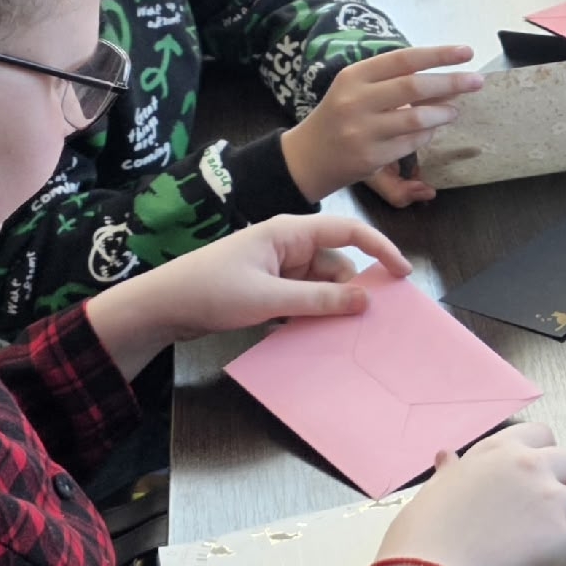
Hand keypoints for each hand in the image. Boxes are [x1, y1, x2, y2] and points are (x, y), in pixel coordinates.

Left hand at [83, 214, 409, 376]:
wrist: (162, 305)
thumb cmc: (210, 290)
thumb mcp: (269, 298)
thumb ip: (319, 299)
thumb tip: (365, 300)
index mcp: (289, 231)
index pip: (349, 231)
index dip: (380, 249)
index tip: (402, 273)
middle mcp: (288, 245)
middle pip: (337, 264)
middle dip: (352, 290)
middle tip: (367, 321)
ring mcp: (278, 267)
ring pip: (321, 286)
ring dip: (328, 307)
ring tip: (333, 333)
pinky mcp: (269, 288)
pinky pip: (303, 299)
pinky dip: (309, 314)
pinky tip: (306, 334)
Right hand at [281, 45, 479, 201]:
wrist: (307, 157)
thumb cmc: (340, 116)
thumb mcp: (357, 89)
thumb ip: (393, 82)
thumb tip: (445, 79)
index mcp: (354, 76)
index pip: (403, 59)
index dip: (438, 54)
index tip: (466, 52)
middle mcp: (356, 100)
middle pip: (414, 86)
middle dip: (451, 82)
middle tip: (477, 81)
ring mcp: (362, 131)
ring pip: (416, 118)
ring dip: (442, 112)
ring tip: (454, 110)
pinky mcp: (370, 157)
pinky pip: (411, 143)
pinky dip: (427, 136)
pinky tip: (431, 131)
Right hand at [369, 423, 565, 565]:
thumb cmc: (423, 533)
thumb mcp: (436, 490)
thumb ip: (454, 472)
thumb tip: (448, 457)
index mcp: (499, 450)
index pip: (541, 434)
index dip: (538, 457)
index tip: (526, 480)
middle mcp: (530, 466)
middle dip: (561, 487)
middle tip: (535, 514)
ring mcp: (550, 499)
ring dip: (563, 527)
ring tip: (533, 548)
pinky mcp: (562, 536)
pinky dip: (558, 562)